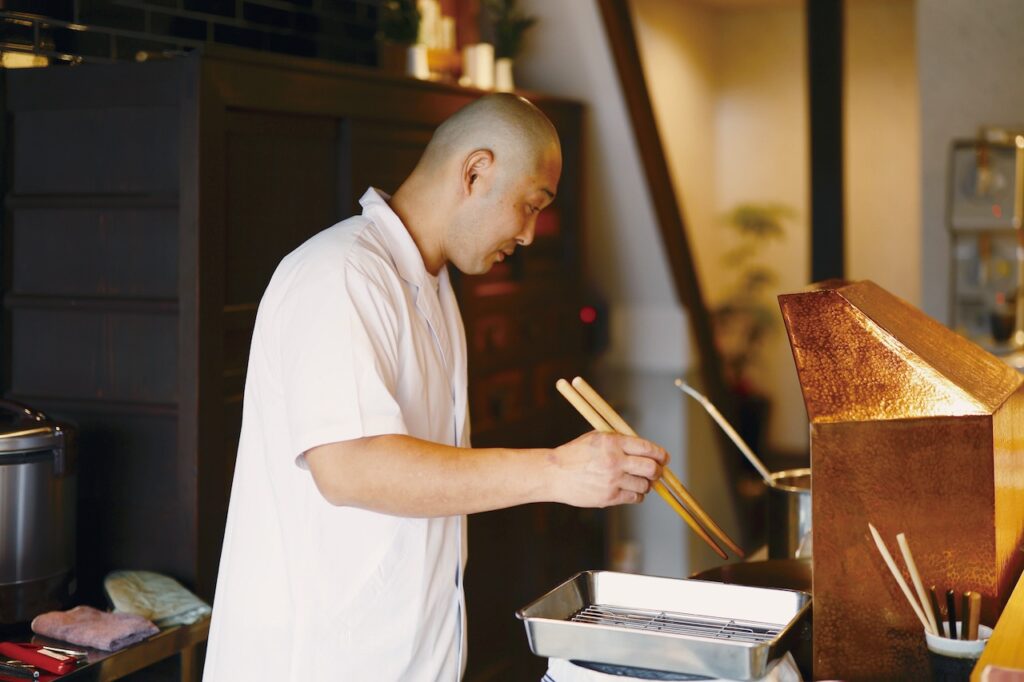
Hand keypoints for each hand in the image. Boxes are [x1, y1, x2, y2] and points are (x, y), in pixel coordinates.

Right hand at [549, 431, 668, 507]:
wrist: (554, 474)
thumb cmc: (575, 454)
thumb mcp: (596, 437)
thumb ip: (620, 440)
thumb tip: (645, 448)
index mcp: (613, 442)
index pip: (647, 448)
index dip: (660, 454)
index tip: (663, 458)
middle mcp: (615, 461)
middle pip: (651, 468)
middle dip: (658, 471)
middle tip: (656, 471)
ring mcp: (612, 481)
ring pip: (645, 485)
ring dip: (646, 484)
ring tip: (638, 481)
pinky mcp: (609, 497)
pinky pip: (635, 498)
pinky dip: (637, 495)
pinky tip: (630, 490)